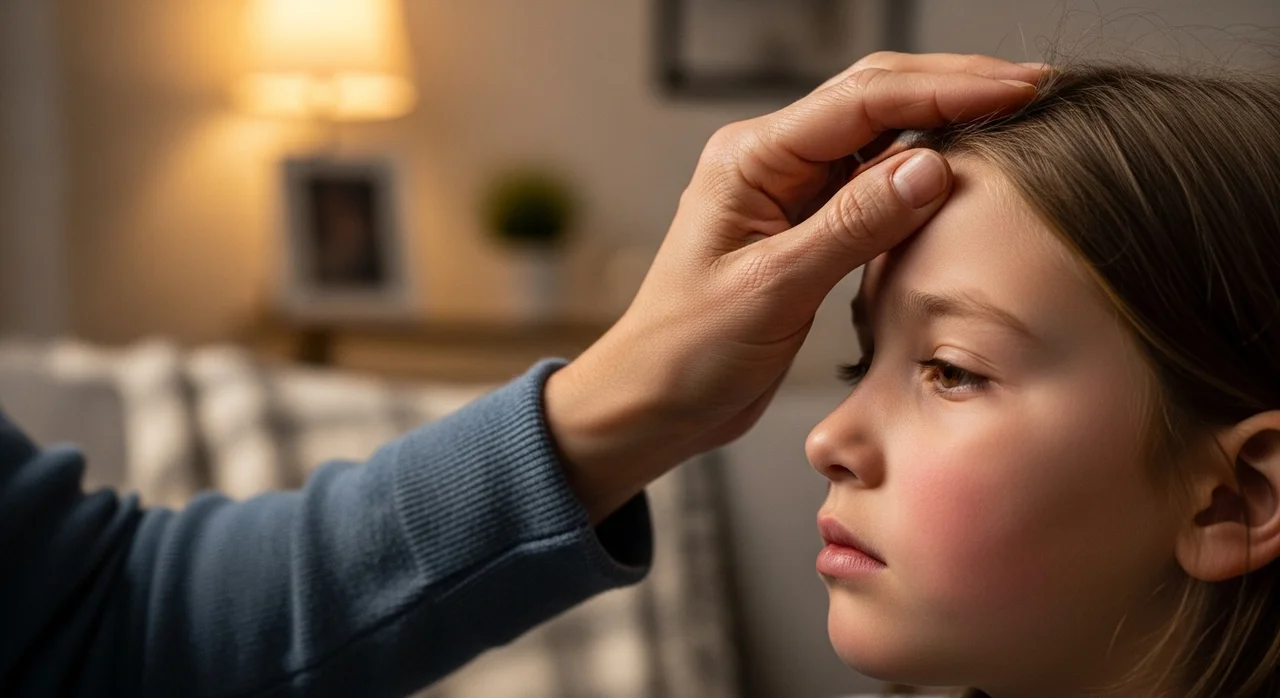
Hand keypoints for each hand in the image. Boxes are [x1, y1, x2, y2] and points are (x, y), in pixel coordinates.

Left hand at [547, 53, 1044, 521]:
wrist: (654, 401)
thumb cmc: (688, 350)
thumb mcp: (773, 289)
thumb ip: (852, 226)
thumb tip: (932, 166)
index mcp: (751, 160)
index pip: (862, 101)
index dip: (945, 90)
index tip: (1016, 90)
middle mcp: (771, 162)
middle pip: (875, 99)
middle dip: (955, 88)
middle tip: (1035, 89)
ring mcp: (790, 193)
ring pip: (879, 137)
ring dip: (942, 124)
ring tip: (1014, 118)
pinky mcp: (807, 228)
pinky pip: (873, 185)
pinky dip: (920, 176)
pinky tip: (962, 173)